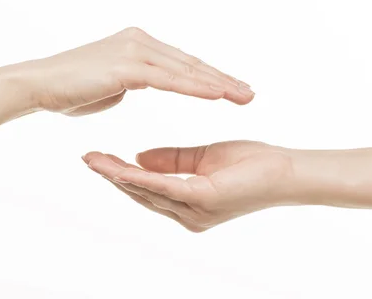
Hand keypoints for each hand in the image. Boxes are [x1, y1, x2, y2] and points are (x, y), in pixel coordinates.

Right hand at [24, 27, 253, 115]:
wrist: (38, 85)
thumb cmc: (69, 89)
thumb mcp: (109, 84)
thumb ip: (130, 81)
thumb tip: (139, 84)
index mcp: (138, 44)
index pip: (182, 63)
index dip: (209, 77)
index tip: (231, 89)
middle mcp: (140, 41)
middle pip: (191, 64)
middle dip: (223, 80)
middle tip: (249, 93)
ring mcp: (135, 51)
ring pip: (186, 70)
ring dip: (218, 85)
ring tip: (243, 97)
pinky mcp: (128, 67)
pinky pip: (170, 80)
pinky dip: (196, 87)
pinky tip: (219, 95)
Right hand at [82, 141, 301, 231]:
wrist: (286, 170)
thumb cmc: (252, 164)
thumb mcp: (202, 157)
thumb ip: (171, 160)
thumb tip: (138, 157)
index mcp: (188, 205)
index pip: (148, 190)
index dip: (122, 175)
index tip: (98, 158)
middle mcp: (188, 215)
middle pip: (141, 194)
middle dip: (112, 177)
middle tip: (86, 158)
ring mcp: (195, 211)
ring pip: (148, 192)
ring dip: (118, 176)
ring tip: (94, 161)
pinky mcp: (204, 200)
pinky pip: (165, 187)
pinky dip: (141, 177)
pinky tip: (122, 166)